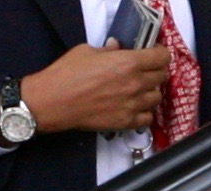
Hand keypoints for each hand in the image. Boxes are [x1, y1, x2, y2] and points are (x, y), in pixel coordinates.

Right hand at [22, 42, 171, 133]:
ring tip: (136, 93)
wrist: (47, 103)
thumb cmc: (63, 75)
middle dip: (154, 73)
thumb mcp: (86, 52)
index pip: (163, 57)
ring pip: (156, 98)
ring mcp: (131, 104)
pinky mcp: (122, 122)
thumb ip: (108, 50)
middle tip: (142, 74)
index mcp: (129, 62)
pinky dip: (143, 114)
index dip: (158, 54)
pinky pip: (147, 119)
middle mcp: (135, 83)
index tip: (151, 55)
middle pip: (161, 77)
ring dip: (148, 94)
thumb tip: (116, 48)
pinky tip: (133, 109)